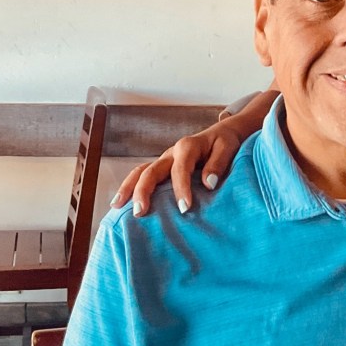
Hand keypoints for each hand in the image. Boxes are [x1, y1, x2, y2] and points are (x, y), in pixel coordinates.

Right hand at [112, 123, 243, 215]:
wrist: (222, 133)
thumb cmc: (225, 142)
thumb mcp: (228, 148)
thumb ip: (218, 164)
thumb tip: (208, 184)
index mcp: (187, 147)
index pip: (180, 169)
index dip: (181, 188)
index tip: (184, 208)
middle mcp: (171, 153)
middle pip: (151, 170)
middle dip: (143, 191)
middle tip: (140, 212)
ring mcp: (163, 160)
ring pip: (140, 172)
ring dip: (128, 189)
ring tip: (117, 208)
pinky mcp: (162, 168)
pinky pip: (142, 176)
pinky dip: (130, 188)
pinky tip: (121, 204)